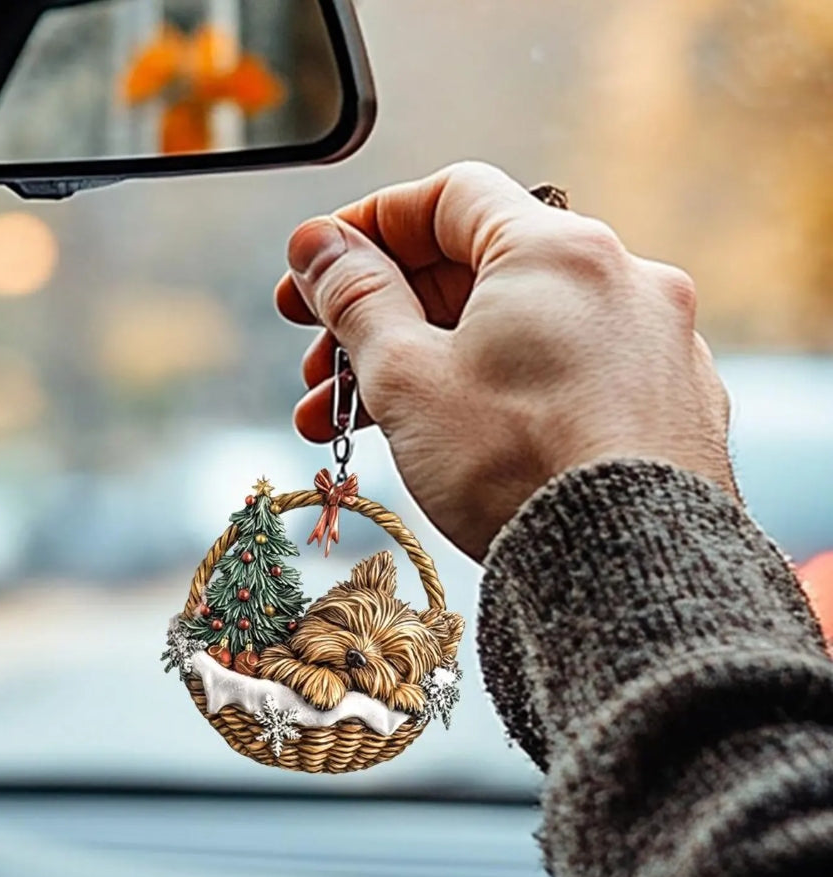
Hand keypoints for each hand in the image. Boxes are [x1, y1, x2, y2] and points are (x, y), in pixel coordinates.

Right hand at [276, 161, 733, 561]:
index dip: (370, 226)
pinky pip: (562, 374)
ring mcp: (652, 344)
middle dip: (384, 317)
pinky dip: (497, 391)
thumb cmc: (514, 465)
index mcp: (556, 250)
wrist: (627, 573)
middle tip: (321, 366)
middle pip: (477, 272)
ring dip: (428, 366)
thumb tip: (316, 244)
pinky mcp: (665, 403)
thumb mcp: (407, 376)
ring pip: (515, 332)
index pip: (448, 198)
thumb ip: (356, 297)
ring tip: (356, 423)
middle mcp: (621, 279)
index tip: (320, 270)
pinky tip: (448, 440)